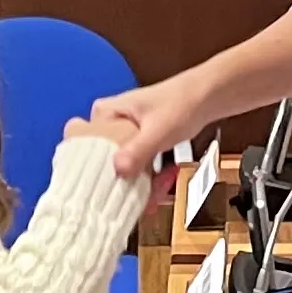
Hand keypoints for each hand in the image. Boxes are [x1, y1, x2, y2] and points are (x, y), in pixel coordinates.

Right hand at [86, 83, 200, 181]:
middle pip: (106, 163)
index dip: (93, 170)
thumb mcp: (158, 130)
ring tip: (160, 187)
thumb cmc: (183, 101)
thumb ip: (139, 150)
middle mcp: (110, 123)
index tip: (107, 190)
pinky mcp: (139, 143)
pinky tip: (163, 182)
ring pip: (124, 169)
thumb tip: (118, 169)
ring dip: (142, 183)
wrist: (208, 97)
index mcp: (105, 113)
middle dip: (127, 183)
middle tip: (145, 195)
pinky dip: (150, 178)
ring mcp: (125, 134)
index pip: (83, 145)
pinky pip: (138, 167)